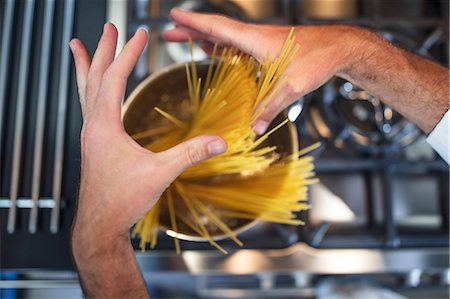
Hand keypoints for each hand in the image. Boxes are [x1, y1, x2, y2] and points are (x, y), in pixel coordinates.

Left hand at [70, 23, 225, 297]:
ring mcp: (90, 135)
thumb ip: (191, 154)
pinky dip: (89, 88)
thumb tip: (219, 141)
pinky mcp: (93, 143)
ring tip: (80, 47)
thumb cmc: (122, 200)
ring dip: (87, 66)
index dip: (128, 54)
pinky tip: (96, 89)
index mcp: (104, 127)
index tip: (138, 35)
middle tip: (108, 29)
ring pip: (85, 91)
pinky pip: (88, 106)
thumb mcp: (161, 173)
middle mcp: (93, 127)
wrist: (100, 224)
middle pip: (94, 78)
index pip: (115, 79)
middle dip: (103, 50)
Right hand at [163, 9, 358, 133]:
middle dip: (190, 30)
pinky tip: (216, 52)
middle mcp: (254, 37)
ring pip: (225, 37)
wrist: (338, 48)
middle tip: (169, 30)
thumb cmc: (318, 59)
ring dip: (204, 38)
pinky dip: (222, 47)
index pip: (217, 27)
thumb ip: (270, 106)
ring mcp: (260, 42)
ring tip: (186, 41)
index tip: (173, 16)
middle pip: (215, 30)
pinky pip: (237, 46)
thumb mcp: (292, 86)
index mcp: (255, 39)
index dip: (193, 23)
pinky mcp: (267, 49)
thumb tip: (253, 128)